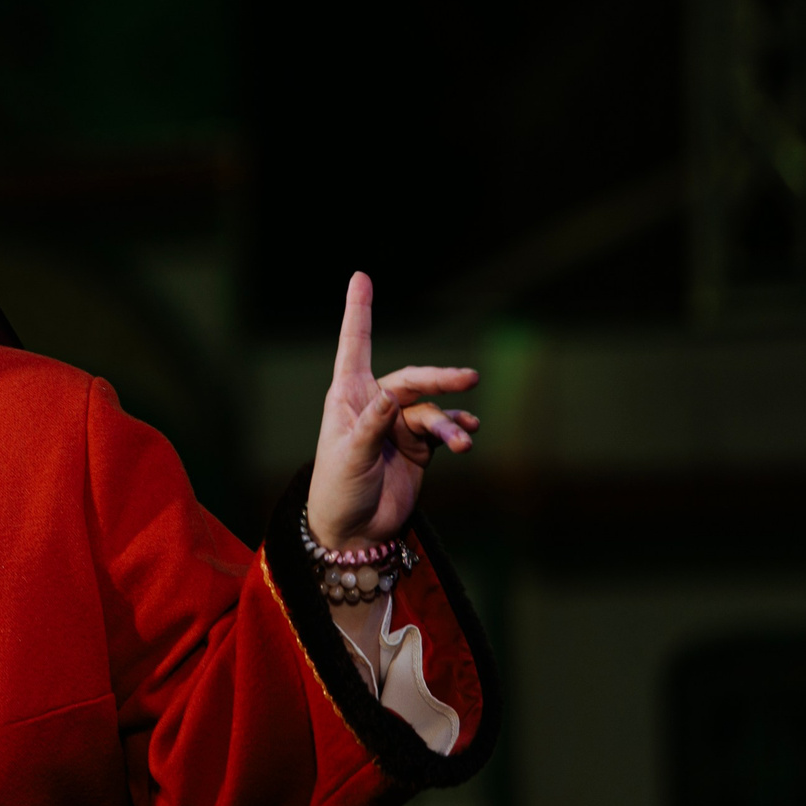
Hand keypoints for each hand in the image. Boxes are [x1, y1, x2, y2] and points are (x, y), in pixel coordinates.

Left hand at [306, 272, 477, 549]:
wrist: (354, 530)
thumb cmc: (337, 488)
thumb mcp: (349, 456)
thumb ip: (372, 426)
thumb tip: (391, 397)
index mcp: (347, 396)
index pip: (354, 346)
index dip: (358, 311)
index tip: (360, 276)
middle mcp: (374, 403)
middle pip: (411, 379)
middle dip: (440, 379)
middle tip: (467, 379)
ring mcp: (398, 425)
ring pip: (432, 410)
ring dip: (450, 423)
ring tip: (463, 440)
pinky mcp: (419, 447)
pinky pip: (443, 429)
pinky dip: (457, 430)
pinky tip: (468, 435)